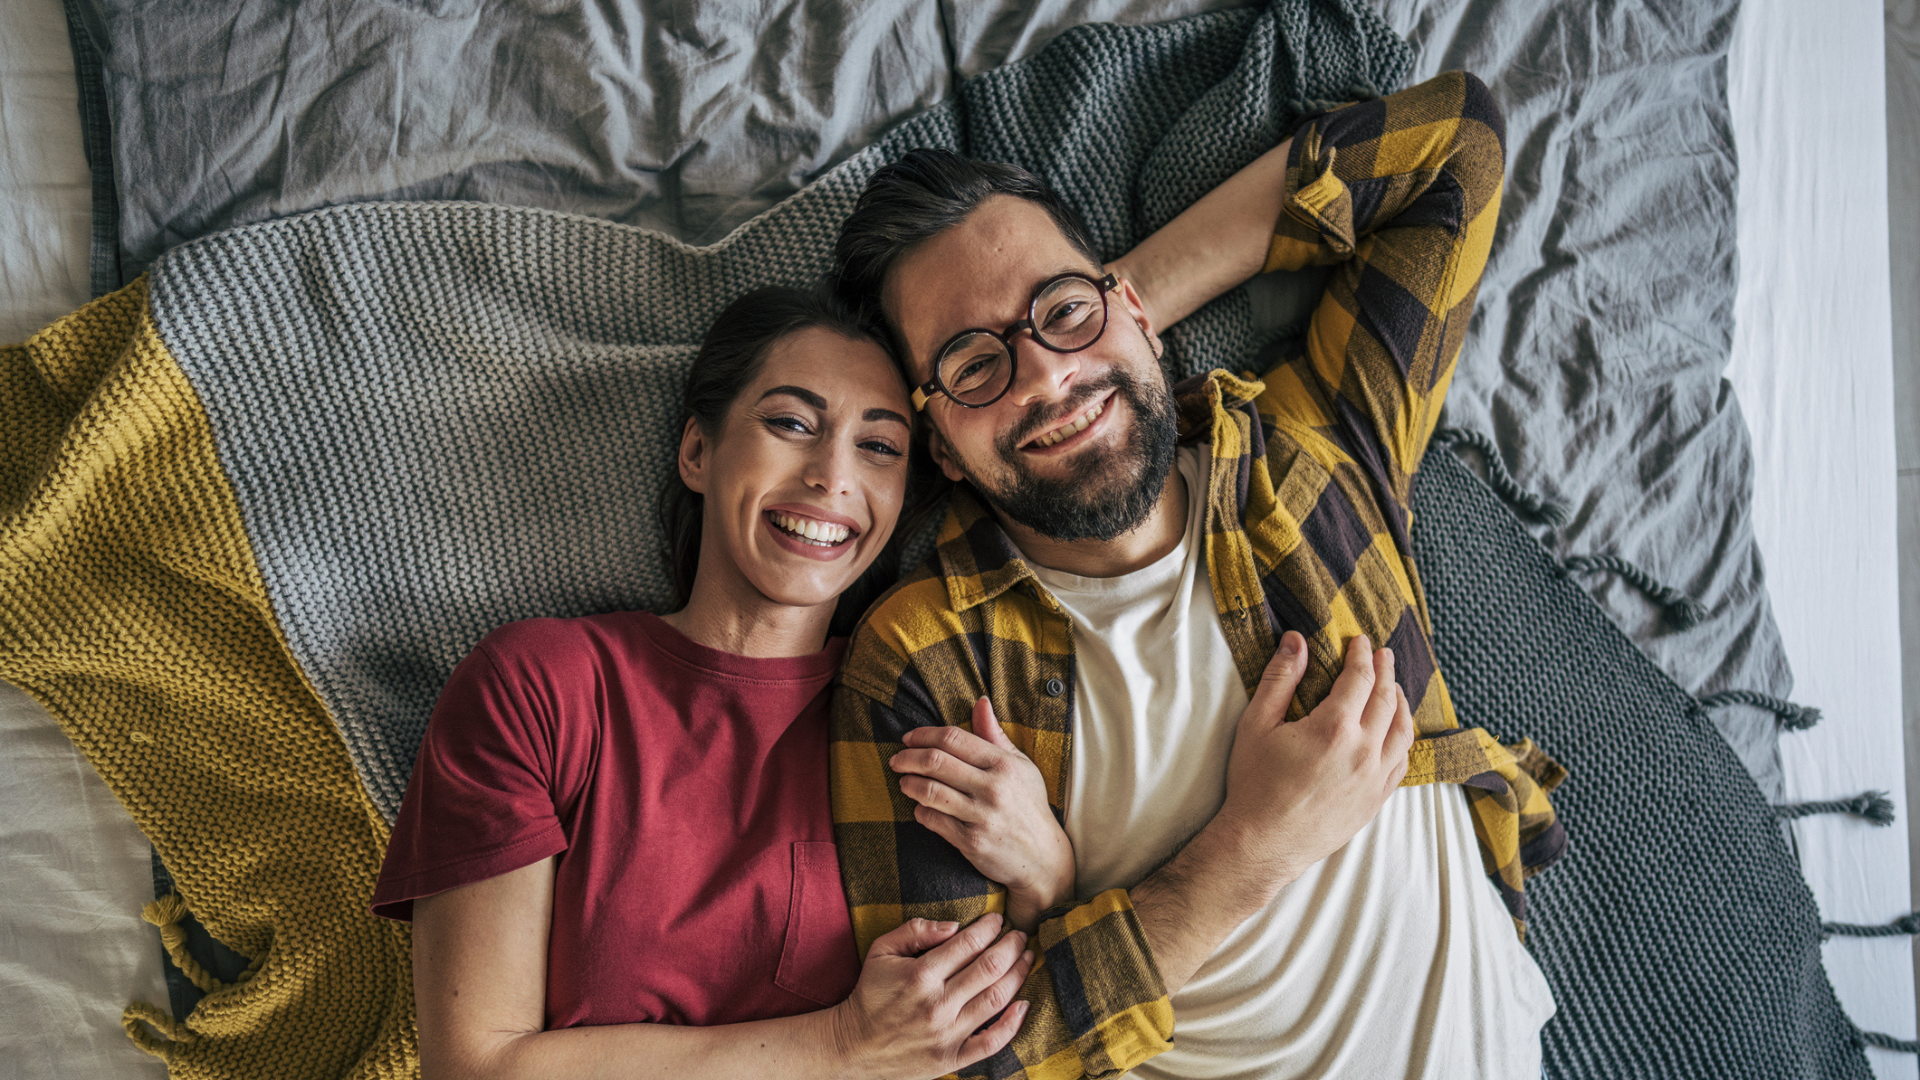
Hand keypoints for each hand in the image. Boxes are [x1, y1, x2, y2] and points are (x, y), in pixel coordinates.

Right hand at [829, 913, 1034, 1079]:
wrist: (853, 1046)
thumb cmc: (870, 994)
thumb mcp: (881, 952)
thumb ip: (915, 931)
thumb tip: (955, 925)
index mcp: (920, 975)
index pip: (969, 943)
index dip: (990, 927)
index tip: (999, 919)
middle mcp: (937, 1004)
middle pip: (990, 968)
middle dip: (1012, 946)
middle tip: (1021, 935)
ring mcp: (947, 1034)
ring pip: (997, 999)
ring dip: (1019, 975)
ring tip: (1027, 959)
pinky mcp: (951, 1058)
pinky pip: (992, 1042)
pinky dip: (1013, 1024)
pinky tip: (1024, 1004)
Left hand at [890, 698, 1076, 930]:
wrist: (1044, 857)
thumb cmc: (1028, 805)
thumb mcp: (1021, 766)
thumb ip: (995, 735)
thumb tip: (980, 702)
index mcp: (1004, 764)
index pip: (953, 739)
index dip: (924, 734)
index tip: (909, 738)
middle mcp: (993, 788)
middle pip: (936, 762)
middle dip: (908, 757)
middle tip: (896, 759)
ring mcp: (981, 816)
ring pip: (930, 791)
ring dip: (909, 784)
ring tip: (904, 781)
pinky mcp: (971, 842)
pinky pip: (933, 820)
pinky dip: (920, 811)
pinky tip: (920, 807)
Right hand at [1216, 630, 1414, 894]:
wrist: (1263, 843)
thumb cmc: (1255, 784)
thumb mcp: (1256, 724)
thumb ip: (1279, 679)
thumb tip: (1296, 640)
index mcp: (1334, 727)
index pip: (1359, 678)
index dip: (1361, 655)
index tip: (1359, 641)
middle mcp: (1363, 751)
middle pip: (1386, 699)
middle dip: (1385, 671)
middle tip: (1384, 654)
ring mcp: (1374, 778)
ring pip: (1402, 731)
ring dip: (1401, 702)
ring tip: (1395, 687)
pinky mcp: (1376, 800)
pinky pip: (1401, 762)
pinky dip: (1404, 738)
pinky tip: (1397, 730)